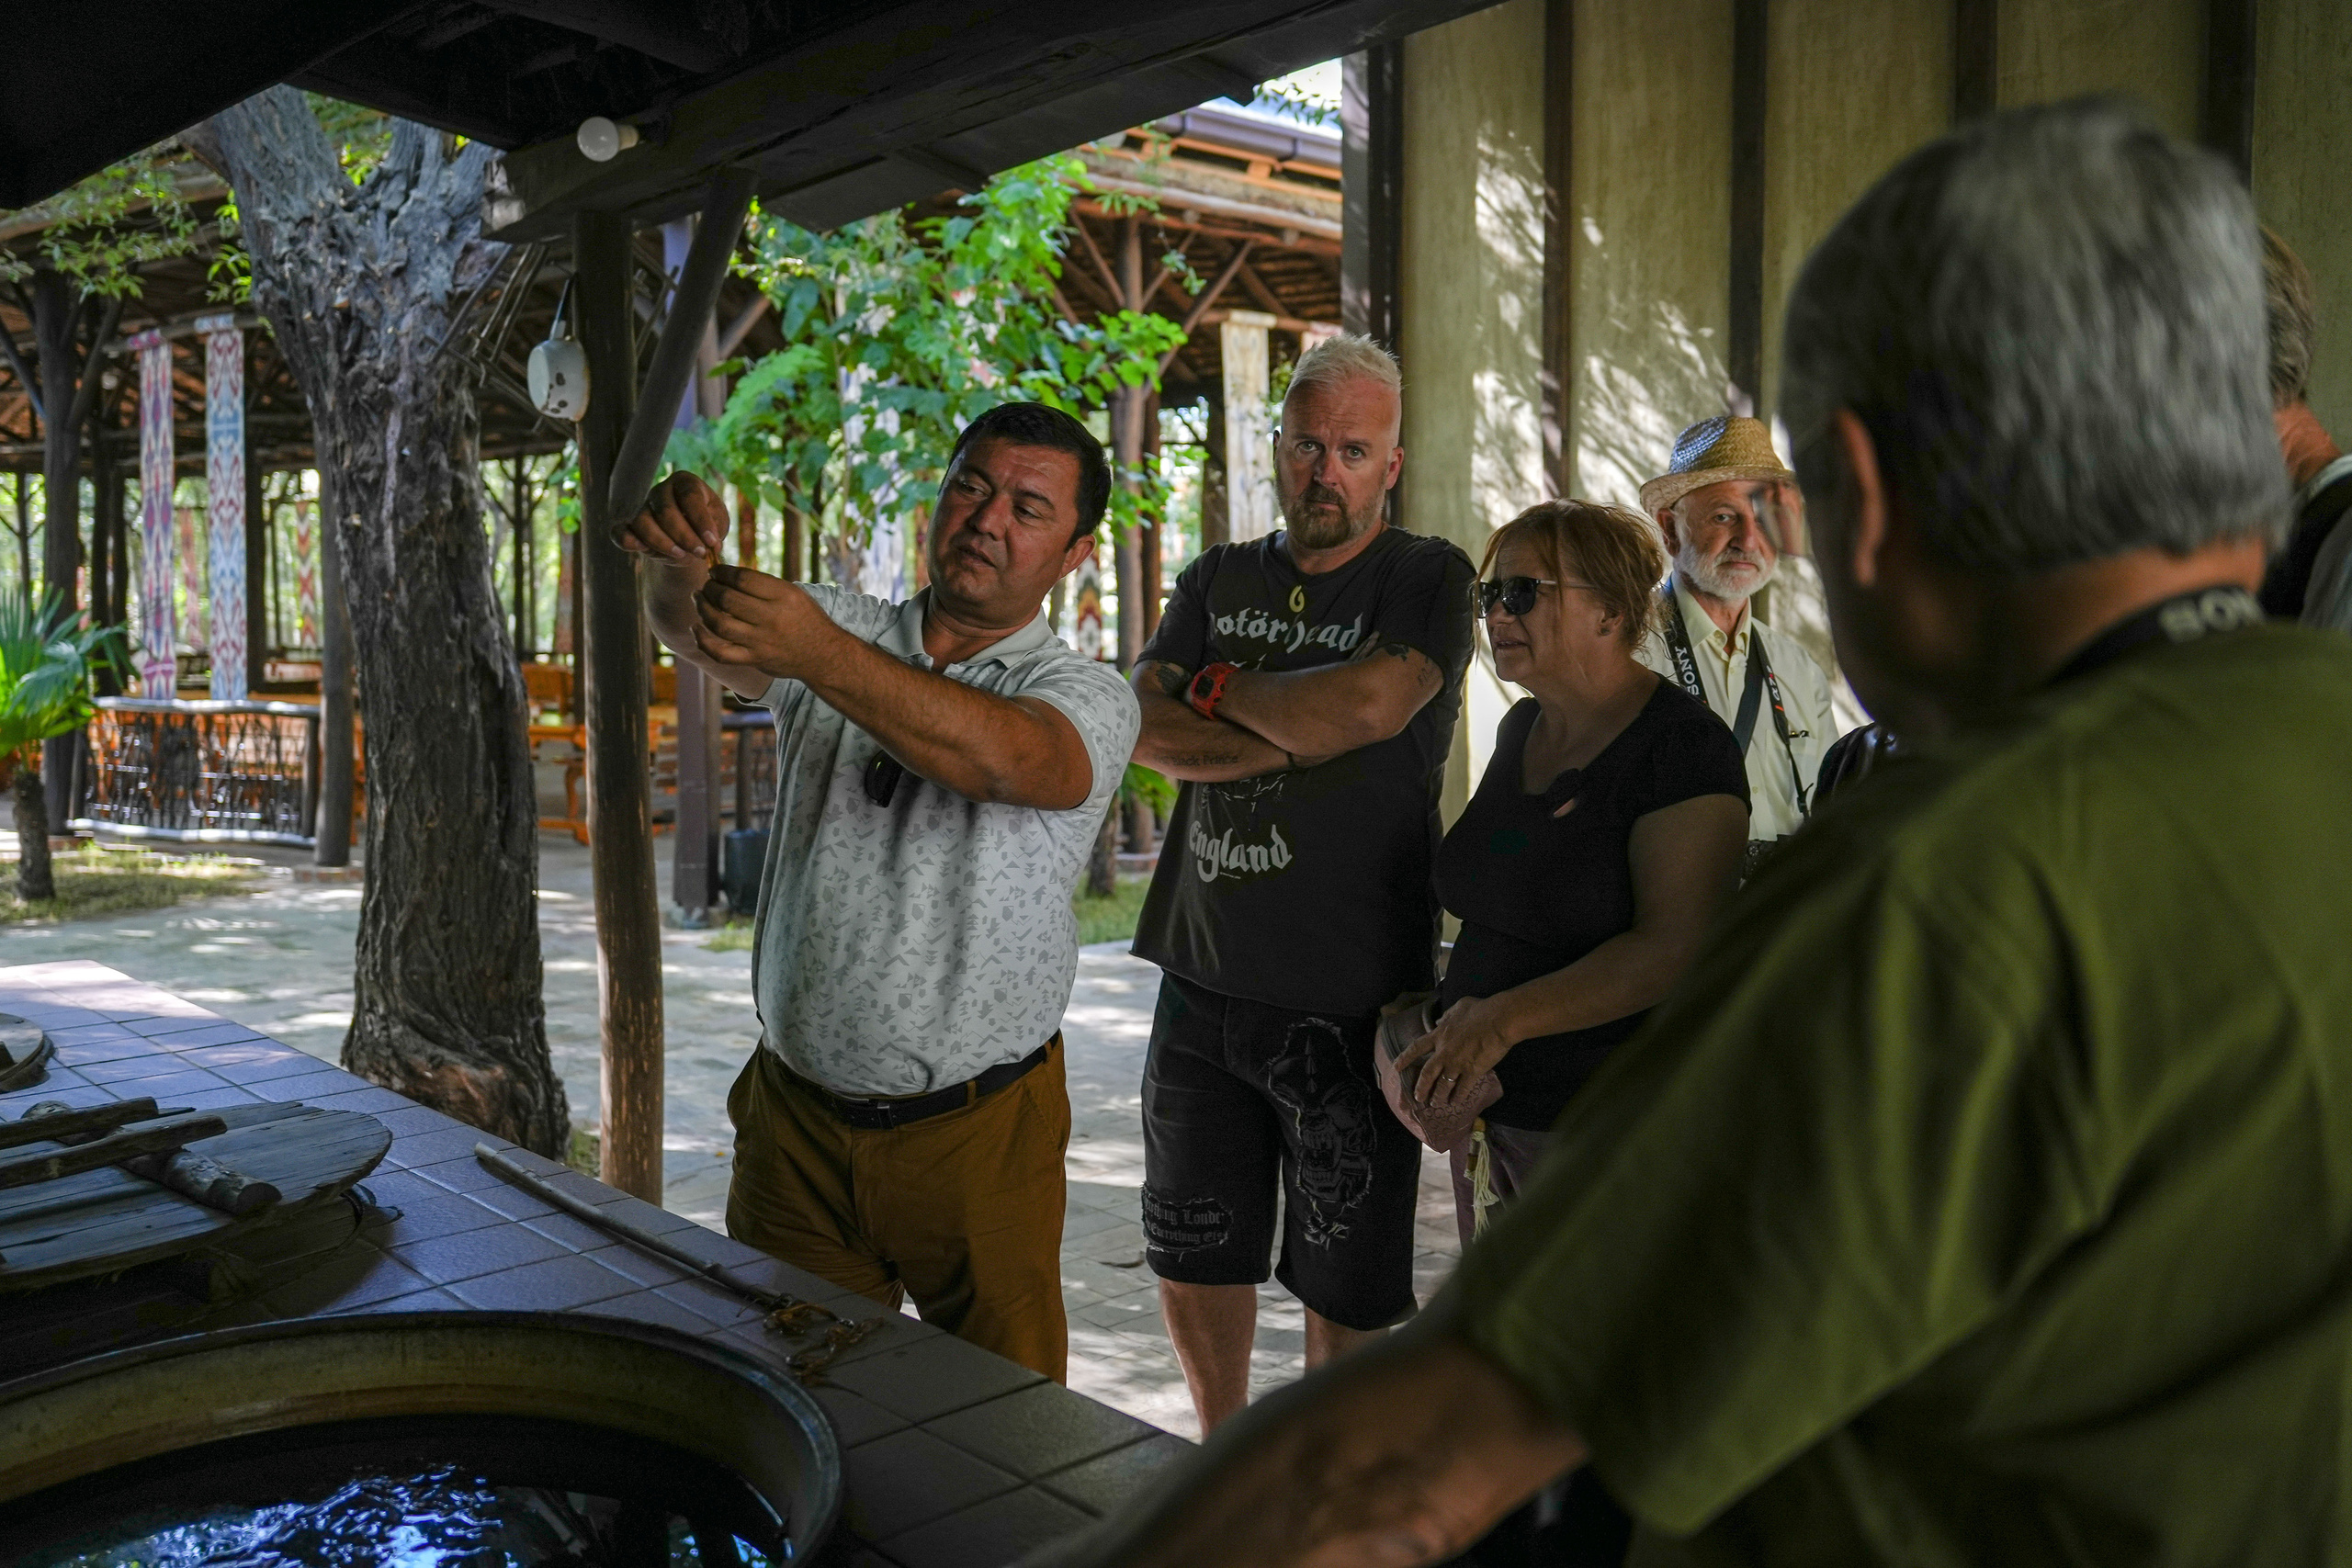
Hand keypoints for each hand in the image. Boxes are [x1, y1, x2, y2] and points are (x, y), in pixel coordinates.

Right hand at [615, 472, 725, 563]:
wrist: (687, 542)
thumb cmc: (705, 527)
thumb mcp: (719, 524)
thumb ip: (715, 530)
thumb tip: (710, 544)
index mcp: (685, 483)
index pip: (690, 497)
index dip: (701, 521)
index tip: (712, 542)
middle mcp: (661, 490)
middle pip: (666, 510)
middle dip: (684, 536)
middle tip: (699, 553)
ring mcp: (642, 507)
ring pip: (642, 521)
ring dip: (662, 542)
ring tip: (680, 555)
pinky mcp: (628, 525)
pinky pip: (620, 531)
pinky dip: (628, 541)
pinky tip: (643, 549)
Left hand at [691, 562, 841, 681]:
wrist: (823, 655)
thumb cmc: (806, 619)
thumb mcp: (793, 594)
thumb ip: (763, 586)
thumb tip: (726, 576)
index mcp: (783, 596)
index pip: (742, 578)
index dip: (721, 572)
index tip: (715, 571)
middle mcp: (772, 618)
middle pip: (726, 598)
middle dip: (709, 588)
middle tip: (707, 586)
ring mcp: (761, 641)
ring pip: (718, 623)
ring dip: (702, 608)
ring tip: (699, 599)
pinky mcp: (754, 659)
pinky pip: (720, 652)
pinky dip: (702, 640)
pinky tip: (696, 628)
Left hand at [1391, 994, 1519, 1112]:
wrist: (1499, 1020)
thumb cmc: (1481, 1010)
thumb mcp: (1458, 1007)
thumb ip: (1446, 1017)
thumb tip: (1438, 1021)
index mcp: (1439, 1035)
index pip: (1417, 1048)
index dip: (1405, 1058)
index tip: (1396, 1068)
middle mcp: (1445, 1052)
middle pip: (1427, 1073)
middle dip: (1421, 1087)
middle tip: (1417, 1098)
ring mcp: (1458, 1063)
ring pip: (1443, 1085)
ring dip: (1438, 1096)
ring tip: (1435, 1104)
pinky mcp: (1473, 1071)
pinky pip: (1463, 1088)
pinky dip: (1458, 1097)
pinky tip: (1456, 1103)